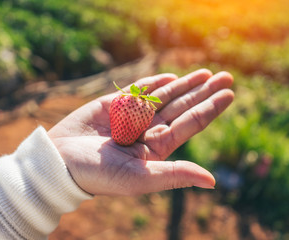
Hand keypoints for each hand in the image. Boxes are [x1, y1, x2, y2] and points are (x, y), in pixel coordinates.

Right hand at [47, 69, 233, 195]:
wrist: (60, 162)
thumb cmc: (98, 175)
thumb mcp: (139, 178)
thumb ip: (174, 175)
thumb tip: (212, 181)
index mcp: (156, 149)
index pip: (189, 125)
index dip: (209, 109)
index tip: (229, 94)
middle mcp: (148, 132)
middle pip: (182, 108)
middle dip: (203, 92)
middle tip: (227, 77)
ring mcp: (132, 117)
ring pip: (164, 97)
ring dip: (184, 85)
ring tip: (205, 73)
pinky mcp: (114, 105)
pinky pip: (138, 91)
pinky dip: (155, 83)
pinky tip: (172, 78)